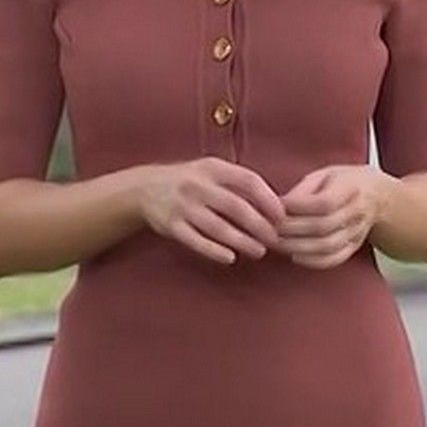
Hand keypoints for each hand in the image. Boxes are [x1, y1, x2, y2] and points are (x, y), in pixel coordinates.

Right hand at [137, 158, 286, 265]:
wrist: (145, 188)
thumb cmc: (190, 181)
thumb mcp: (211, 171)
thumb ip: (238, 182)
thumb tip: (275, 204)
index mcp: (213, 168)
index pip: (248, 180)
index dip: (268, 199)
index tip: (282, 216)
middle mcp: (198, 185)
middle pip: (236, 207)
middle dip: (259, 225)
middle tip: (275, 239)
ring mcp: (183, 206)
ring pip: (218, 227)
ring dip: (242, 241)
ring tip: (259, 251)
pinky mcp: (171, 226)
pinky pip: (196, 241)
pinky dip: (214, 251)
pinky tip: (230, 258)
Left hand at [278, 164, 396, 269]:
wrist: (378, 195)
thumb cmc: (344, 181)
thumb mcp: (325, 173)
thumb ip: (303, 189)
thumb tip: (279, 205)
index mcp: (351, 187)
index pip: (324, 203)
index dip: (298, 207)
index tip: (277, 206)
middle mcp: (358, 211)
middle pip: (323, 226)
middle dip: (291, 230)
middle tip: (269, 228)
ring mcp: (358, 232)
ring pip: (327, 246)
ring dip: (297, 247)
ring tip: (277, 243)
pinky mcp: (354, 246)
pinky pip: (334, 259)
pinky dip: (312, 261)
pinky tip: (295, 255)